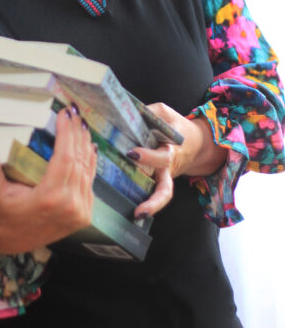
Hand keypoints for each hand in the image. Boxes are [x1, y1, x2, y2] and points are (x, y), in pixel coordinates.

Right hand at [0, 106, 96, 253]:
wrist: (17, 243)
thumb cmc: (7, 216)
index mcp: (49, 198)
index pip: (64, 157)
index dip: (66, 133)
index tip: (65, 114)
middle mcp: (69, 205)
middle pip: (78, 160)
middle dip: (77, 133)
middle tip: (75, 113)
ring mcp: (80, 211)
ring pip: (87, 170)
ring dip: (85, 145)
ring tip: (82, 125)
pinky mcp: (85, 215)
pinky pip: (90, 183)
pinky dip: (90, 163)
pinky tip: (89, 148)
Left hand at [129, 103, 227, 218]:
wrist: (198, 144)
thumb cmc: (177, 126)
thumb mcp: (165, 112)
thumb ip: (150, 112)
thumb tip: (128, 114)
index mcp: (172, 150)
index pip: (162, 157)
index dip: (149, 157)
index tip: (132, 154)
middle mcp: (168, 168)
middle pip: (166, 188)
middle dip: (156, 200)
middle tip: (140, 209)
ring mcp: (165, 177)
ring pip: (162, 195)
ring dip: (152, 207)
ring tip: (137, 215)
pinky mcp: (159, 181)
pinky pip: (153, 192)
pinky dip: (144, 201)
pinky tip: (129, 208)